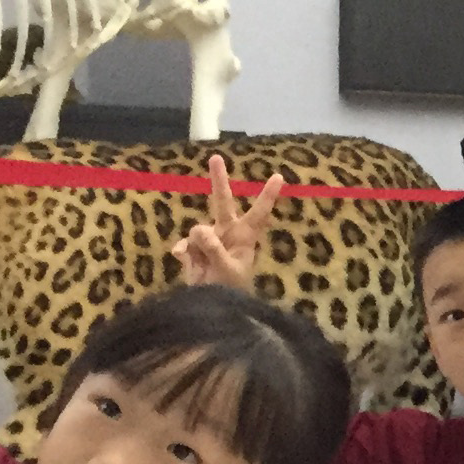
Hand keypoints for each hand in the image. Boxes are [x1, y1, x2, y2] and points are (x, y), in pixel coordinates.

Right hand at [176, 154, 284, 289]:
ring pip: (197, 231)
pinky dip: (184, 254)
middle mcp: (227, 232)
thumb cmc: (230, 290)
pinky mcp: (192, 248)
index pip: (259, 213)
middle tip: (215, 157)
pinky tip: (185, 262)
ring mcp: (208, 239)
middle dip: (219, 180)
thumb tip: (199, 229)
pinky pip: (184, 245)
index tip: (280, 177)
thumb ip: (214, 249)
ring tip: (204, 268)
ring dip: (197, 247)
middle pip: (223, 202)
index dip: (268, 196)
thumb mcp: (227, 270)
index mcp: (245, 237)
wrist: (212, 305)